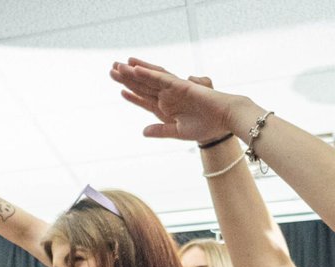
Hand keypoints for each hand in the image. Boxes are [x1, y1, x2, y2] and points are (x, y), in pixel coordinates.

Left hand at [110, 58, 238, 143]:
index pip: (144, 99)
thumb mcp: (177, 132)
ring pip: (149, 78)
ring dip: (133, 72)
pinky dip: (147, 73)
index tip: (120, 90)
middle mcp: (167, 96)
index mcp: (166, 108)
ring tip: (118, 66)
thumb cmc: (205, 127)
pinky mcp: (180, 86)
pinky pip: (160, 78)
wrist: (223, 122)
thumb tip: (143, 132)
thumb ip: (160, 130)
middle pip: (143, 85)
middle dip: (127, 78)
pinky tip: (135, 69)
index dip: (132, 94)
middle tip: (111, 69)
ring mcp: (173, 90)